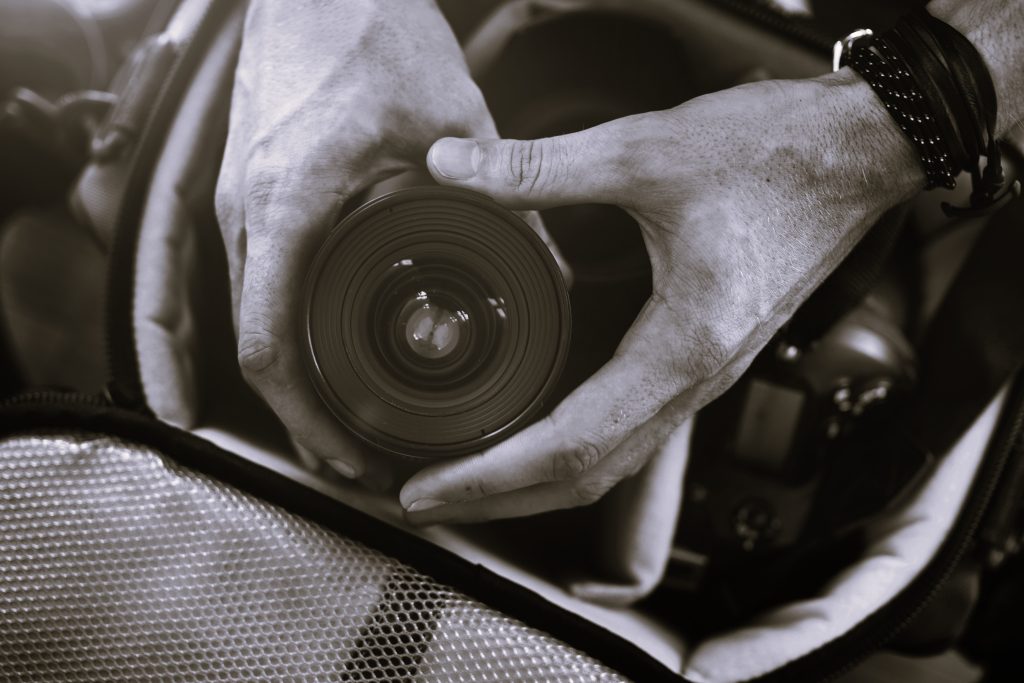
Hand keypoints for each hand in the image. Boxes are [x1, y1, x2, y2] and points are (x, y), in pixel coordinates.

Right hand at [215, 0, 504, 477]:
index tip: (347, 454)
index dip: (305, 419)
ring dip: (292, 382)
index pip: (270, 344)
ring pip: (250, 320)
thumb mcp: (452, 116)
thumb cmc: (367, 26)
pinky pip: (257, 284)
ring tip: (343, 423)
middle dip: (299, 419)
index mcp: (290, 200)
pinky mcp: (251, 193)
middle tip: (354, 459)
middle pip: (254, 348)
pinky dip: (285, 333)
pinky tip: (326, 352)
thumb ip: (501, 194)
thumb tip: (547, 263)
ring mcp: (240, 201)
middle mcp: (248, 208)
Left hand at [399, 72, 924, 522]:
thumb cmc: (778, 156)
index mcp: (681, 348)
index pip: (569, 446)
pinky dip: (571, 449)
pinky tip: (533, 434)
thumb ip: (542, 166)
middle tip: (424, 499)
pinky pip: (630, 429)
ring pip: (609, 462)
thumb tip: (452, 167)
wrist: (860, 155)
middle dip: (499, 498)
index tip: (427, 489)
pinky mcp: (702, 358)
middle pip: (585, 477)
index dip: (490, 477)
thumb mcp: (648, 151)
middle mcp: (694, 380)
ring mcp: (703, 377)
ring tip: (466, 479)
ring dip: (533, 482)